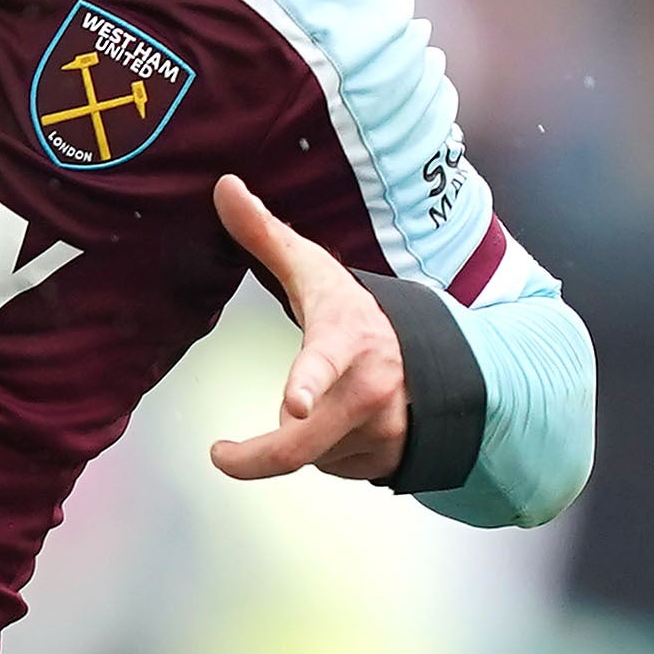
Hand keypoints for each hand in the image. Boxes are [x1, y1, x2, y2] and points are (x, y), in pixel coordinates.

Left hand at [204, 174, 407, 485]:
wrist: (431, 357)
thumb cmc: (355, 312)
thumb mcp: (314, 272)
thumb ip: (265, 234)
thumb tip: (224, 186)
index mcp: (345, 340)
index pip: (323, 361)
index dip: (307, 384)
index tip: (294, 405)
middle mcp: (368, 389)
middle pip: (300, 445)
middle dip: (256, 458)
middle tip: (222, 454)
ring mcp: (382, 430)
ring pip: (314, 454)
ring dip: (305, 438)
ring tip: (323, 403)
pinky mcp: (386, 460)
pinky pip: (335, 467)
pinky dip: (329, 451)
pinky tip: (347, 423)